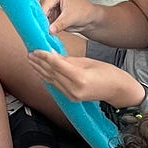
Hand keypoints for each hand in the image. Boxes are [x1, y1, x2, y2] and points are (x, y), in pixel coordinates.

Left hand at [28, 51, 142, 107]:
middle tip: (30, 53)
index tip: (36, 49)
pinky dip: (46, 77)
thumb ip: (68, 60)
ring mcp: (71, 96)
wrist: (118, 90)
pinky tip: (40, 71)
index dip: (45, 56)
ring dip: (39, 70)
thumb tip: (52, 55)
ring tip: (31, 60)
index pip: (57, 65)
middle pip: (51, 73)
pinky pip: (55, 86)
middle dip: (39, 62)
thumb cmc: (108, 73)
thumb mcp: (88, 62)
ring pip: (51, 80)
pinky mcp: (70, 98)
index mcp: (80, 78)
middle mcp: (74, 89)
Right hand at [40, 0, 95, 35]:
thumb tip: (49, 30)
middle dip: (42, 20)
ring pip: (39, 16)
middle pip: (39, 10)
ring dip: (43, 24)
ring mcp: (48, 5)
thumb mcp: (71, 18)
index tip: (41, 27)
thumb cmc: (84, 11)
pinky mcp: (49, 13)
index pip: (44, 5)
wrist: (89, 18)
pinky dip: (45, 26)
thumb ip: (59, 24)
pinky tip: (48, 30)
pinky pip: (43, 21)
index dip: (42, 17)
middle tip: (45, 30)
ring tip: (47, 30)